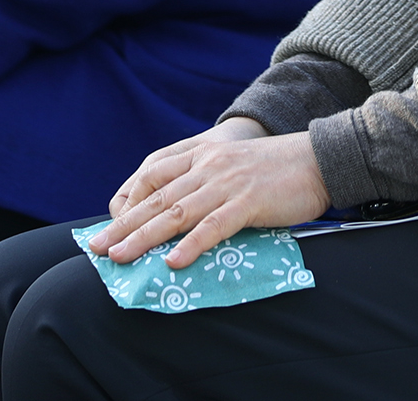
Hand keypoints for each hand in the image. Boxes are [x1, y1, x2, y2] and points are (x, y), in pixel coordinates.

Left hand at [91, 121, 328, 268]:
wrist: (320, 158)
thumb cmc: (278, 169)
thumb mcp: (234, 166)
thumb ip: (207, 183)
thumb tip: (180, 220)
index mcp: (203, 154)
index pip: (153, 175)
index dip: (128, 201)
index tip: (110, 225)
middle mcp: (208, 166)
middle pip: (156, 198)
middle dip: (123, 225)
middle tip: (97, 248)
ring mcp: (227, 183)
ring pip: (176, 213)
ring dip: (144, 238)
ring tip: (120, 258)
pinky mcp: (248, 201)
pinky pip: (214, 226)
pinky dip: (191, 245)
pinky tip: (173, 262)